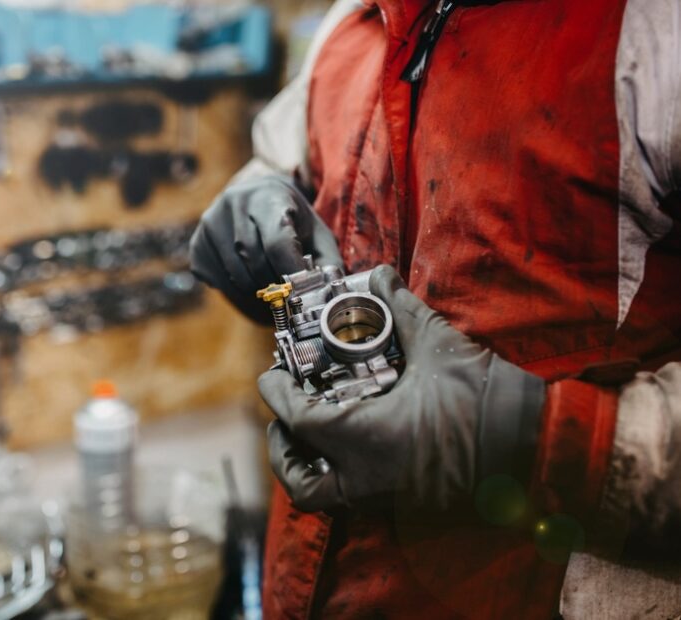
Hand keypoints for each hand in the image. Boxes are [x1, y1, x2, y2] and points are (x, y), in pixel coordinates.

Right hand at [190, 175, 342, 323]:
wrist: (257, 196)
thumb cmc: (292, 218)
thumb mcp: (316, 232)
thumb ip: (327, 262)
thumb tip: (332, 294)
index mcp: (267, 196)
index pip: (277, 243)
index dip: (292, 273)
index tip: (302, 290)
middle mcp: (232, 204)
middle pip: (257, 264)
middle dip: (277, 285)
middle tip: (289, 290)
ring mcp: (210, 224)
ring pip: (238, 278)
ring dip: (259, 292)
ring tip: (271, 285)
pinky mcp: (197, 245)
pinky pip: (219, 283)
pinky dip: (238, 292)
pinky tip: (250, 279)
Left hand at [260, 265, 545, 511]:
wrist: (538, 449)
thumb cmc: (486, 399)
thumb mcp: (439, 347)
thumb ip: (401, 308)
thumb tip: (379, 274)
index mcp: (366, 439)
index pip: (299, 420)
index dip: (277, 396)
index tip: (270, 376)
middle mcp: (368, 477)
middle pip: (300, 481)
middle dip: (283, 450)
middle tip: (283, 418)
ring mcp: (386, 497)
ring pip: (324, 498)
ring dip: (308, 468)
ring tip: (309, 436)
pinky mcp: (406, 504)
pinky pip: (354, 497)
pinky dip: (339, 475)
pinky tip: (349, 444)